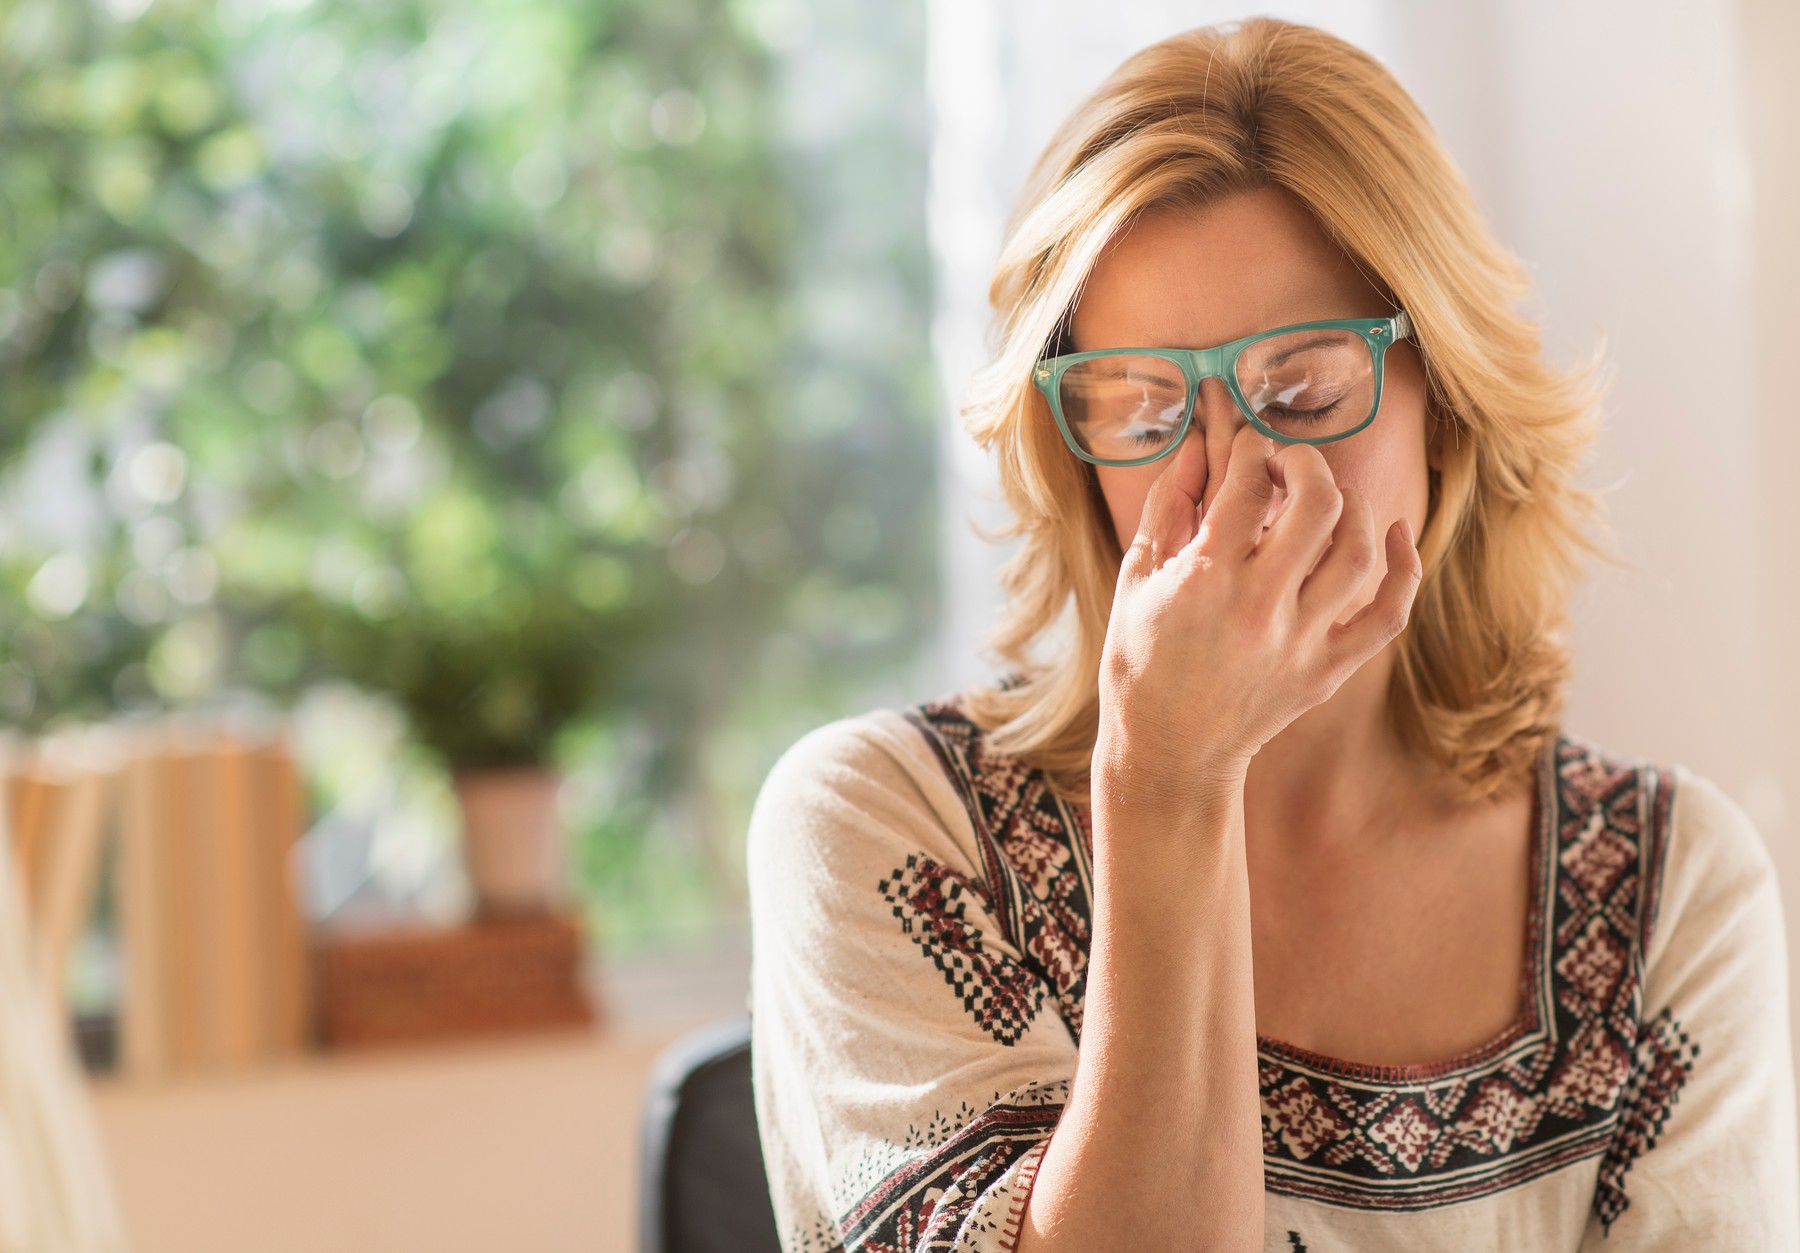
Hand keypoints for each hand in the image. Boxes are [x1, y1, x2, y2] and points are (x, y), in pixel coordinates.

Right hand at [1093, 421, 1422, 811]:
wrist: (1170, 752)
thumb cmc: (1141, 663)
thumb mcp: (1136, 579)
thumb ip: (1169, 507)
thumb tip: (1199, 446)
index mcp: (1204, 581)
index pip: (1249, 483)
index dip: (1250, 448)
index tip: (1246, 446)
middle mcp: (1260, 608)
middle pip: (1317, 504)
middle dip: (1304, 464)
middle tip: (1285, 463)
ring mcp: (1302, 642)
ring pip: (1358, 550)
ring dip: (1349, 506)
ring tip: (1324, 498)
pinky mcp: (1328, 670)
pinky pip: (1389, 614)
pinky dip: (1405, 567)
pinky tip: (1395, 532)